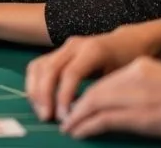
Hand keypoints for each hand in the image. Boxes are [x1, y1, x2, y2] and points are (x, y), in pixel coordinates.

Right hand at [26, 26, 153, 121]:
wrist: (124, 43)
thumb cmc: (125, 63)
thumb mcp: (119, 78)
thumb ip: (100, 93)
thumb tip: (80, 115)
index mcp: (93, 50)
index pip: (71, 73)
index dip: (64, 96)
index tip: (64, 117)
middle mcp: (74, 45)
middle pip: (50, 68)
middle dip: (45, 95)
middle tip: (47, 117)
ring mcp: (63, 47)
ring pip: (39, 66)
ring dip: (35, 91)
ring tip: (41, 111)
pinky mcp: (57, 51)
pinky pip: (38, 66)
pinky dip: (34, 84)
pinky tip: (39, 101)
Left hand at [60, 57, 160, 139]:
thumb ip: (144, 91)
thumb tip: (124, 109)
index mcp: (140, 67)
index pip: (103, 82)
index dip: (85, 95)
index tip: (76, 107)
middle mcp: (133, 76)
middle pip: (93, 91)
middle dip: (75, 106)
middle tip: (64, 119)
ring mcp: (136, 95)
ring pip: (93, 104)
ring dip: (76, 118)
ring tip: (67, 128)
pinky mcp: (141, 115)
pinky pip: (103, 119)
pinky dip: (86, 126)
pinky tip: (78, 132)